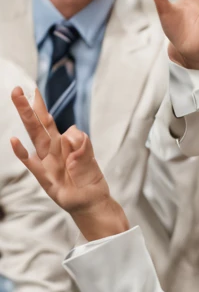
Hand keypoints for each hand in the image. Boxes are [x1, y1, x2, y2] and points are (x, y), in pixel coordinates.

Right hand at [10, 87, 128, 239]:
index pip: (48, 121)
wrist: (91, 202)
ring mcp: (46, 162)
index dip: (41, 107)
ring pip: (35, 137)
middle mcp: (52, 150)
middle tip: (17, 90)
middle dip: (27, 107)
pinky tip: (14, 140)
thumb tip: (72, 132)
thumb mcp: (90, 158)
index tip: (33, 90)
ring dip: (26, 119)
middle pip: (38, 125)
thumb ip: (82, 144)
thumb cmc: (88, 179)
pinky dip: (23, 153)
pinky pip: (32, 163)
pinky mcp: (45, 177)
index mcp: (62, 143)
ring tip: (17, 102)